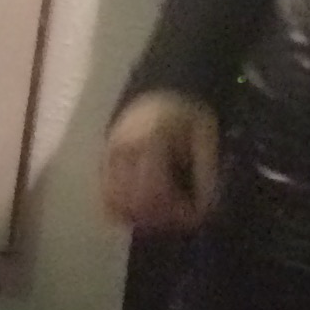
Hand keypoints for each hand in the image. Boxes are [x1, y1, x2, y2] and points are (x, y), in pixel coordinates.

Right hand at [101, 89, 218, 232]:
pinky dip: (122, 210)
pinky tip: (141, 211)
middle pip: (135, 203)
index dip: (176, 212)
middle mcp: (124, 152)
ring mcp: (109, 158)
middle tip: (181, 219)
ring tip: (162, 216)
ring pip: (115, 203)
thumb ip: (205, 172)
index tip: (196, 217)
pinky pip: (106, 195)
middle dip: (160, 219)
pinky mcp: (103, 162)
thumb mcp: (205, 136)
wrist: (159, 89)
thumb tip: (205, 208)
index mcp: (151, 143)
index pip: (156, 191)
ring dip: (140, 217)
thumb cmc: (185, 111)